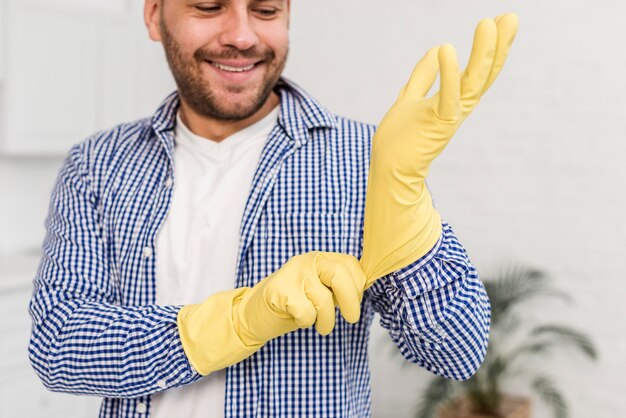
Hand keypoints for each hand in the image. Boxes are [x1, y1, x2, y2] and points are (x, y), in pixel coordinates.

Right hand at [234, 251, 366, 344]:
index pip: (350, 264)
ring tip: (319, 325)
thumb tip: (363, 290)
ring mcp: (292, 272)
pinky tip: (297, 318)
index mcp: (320, 258)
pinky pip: (306, 312)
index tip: (353, 303)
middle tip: (351, 319)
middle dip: (351, 300)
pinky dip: (306, 322)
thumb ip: (338, 287)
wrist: (254, 315)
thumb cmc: (293, 305)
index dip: (358, 286)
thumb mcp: (320, 292)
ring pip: (323, 300)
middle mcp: (307, 260)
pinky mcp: (279, 289)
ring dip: (326, 321)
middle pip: (340, 274)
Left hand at [361, 14, 518, 285]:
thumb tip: (436, 49)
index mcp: (452, 102)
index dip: (491, 48)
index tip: (503, 22)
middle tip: (511, 18)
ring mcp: (448, 118)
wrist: (387, 172)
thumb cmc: (399, 140)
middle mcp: (457, 109)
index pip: (477, 71)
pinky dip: (448, 75)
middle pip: (484, 75)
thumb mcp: (410, 99)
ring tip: (489, 24)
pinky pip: (446, 99)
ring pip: (473, 84)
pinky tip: (446, 49)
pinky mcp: (435, 127)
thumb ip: (422, 76)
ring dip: (483, 54)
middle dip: (498, 46)